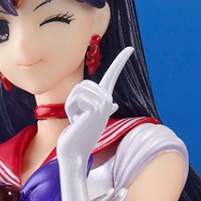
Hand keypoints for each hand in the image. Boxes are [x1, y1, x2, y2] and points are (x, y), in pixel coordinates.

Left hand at [57, 47, 133, 162]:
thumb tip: (114, 105)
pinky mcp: (96, 109)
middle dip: (74, 99)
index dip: (120, 61)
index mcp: (106, 100)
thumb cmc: (77, 135)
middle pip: (84, 84)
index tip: (130, 48)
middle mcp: (108, 101)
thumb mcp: (87, 117)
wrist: (73, 152)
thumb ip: (98, 108)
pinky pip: (75, 97)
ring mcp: (103, 105)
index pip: (112, 76)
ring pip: (79, 90)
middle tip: (78, 117)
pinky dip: (70, 108)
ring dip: (71, 104)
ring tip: (77, 119)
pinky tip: (76, 121)